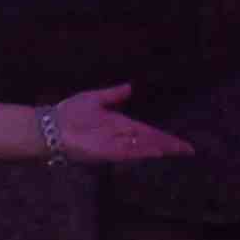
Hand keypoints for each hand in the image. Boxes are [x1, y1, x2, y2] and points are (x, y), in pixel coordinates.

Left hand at [42, 84, 192, 164]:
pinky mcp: (105, 152)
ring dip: (159, 148)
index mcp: (119, 124)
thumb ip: (113, 95)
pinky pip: (127, 152)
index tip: (181, 143)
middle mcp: (120, 137)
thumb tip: (130, 87)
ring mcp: (114, 145)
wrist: (51, 126)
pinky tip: (155, 151)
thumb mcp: (94, 98)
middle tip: (188, 150)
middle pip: (149, 141)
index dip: (165, 136)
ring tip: (178, 151)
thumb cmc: (69, 112)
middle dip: (168, 145)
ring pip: (142, 147)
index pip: (147, 131)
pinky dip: (141, 151)